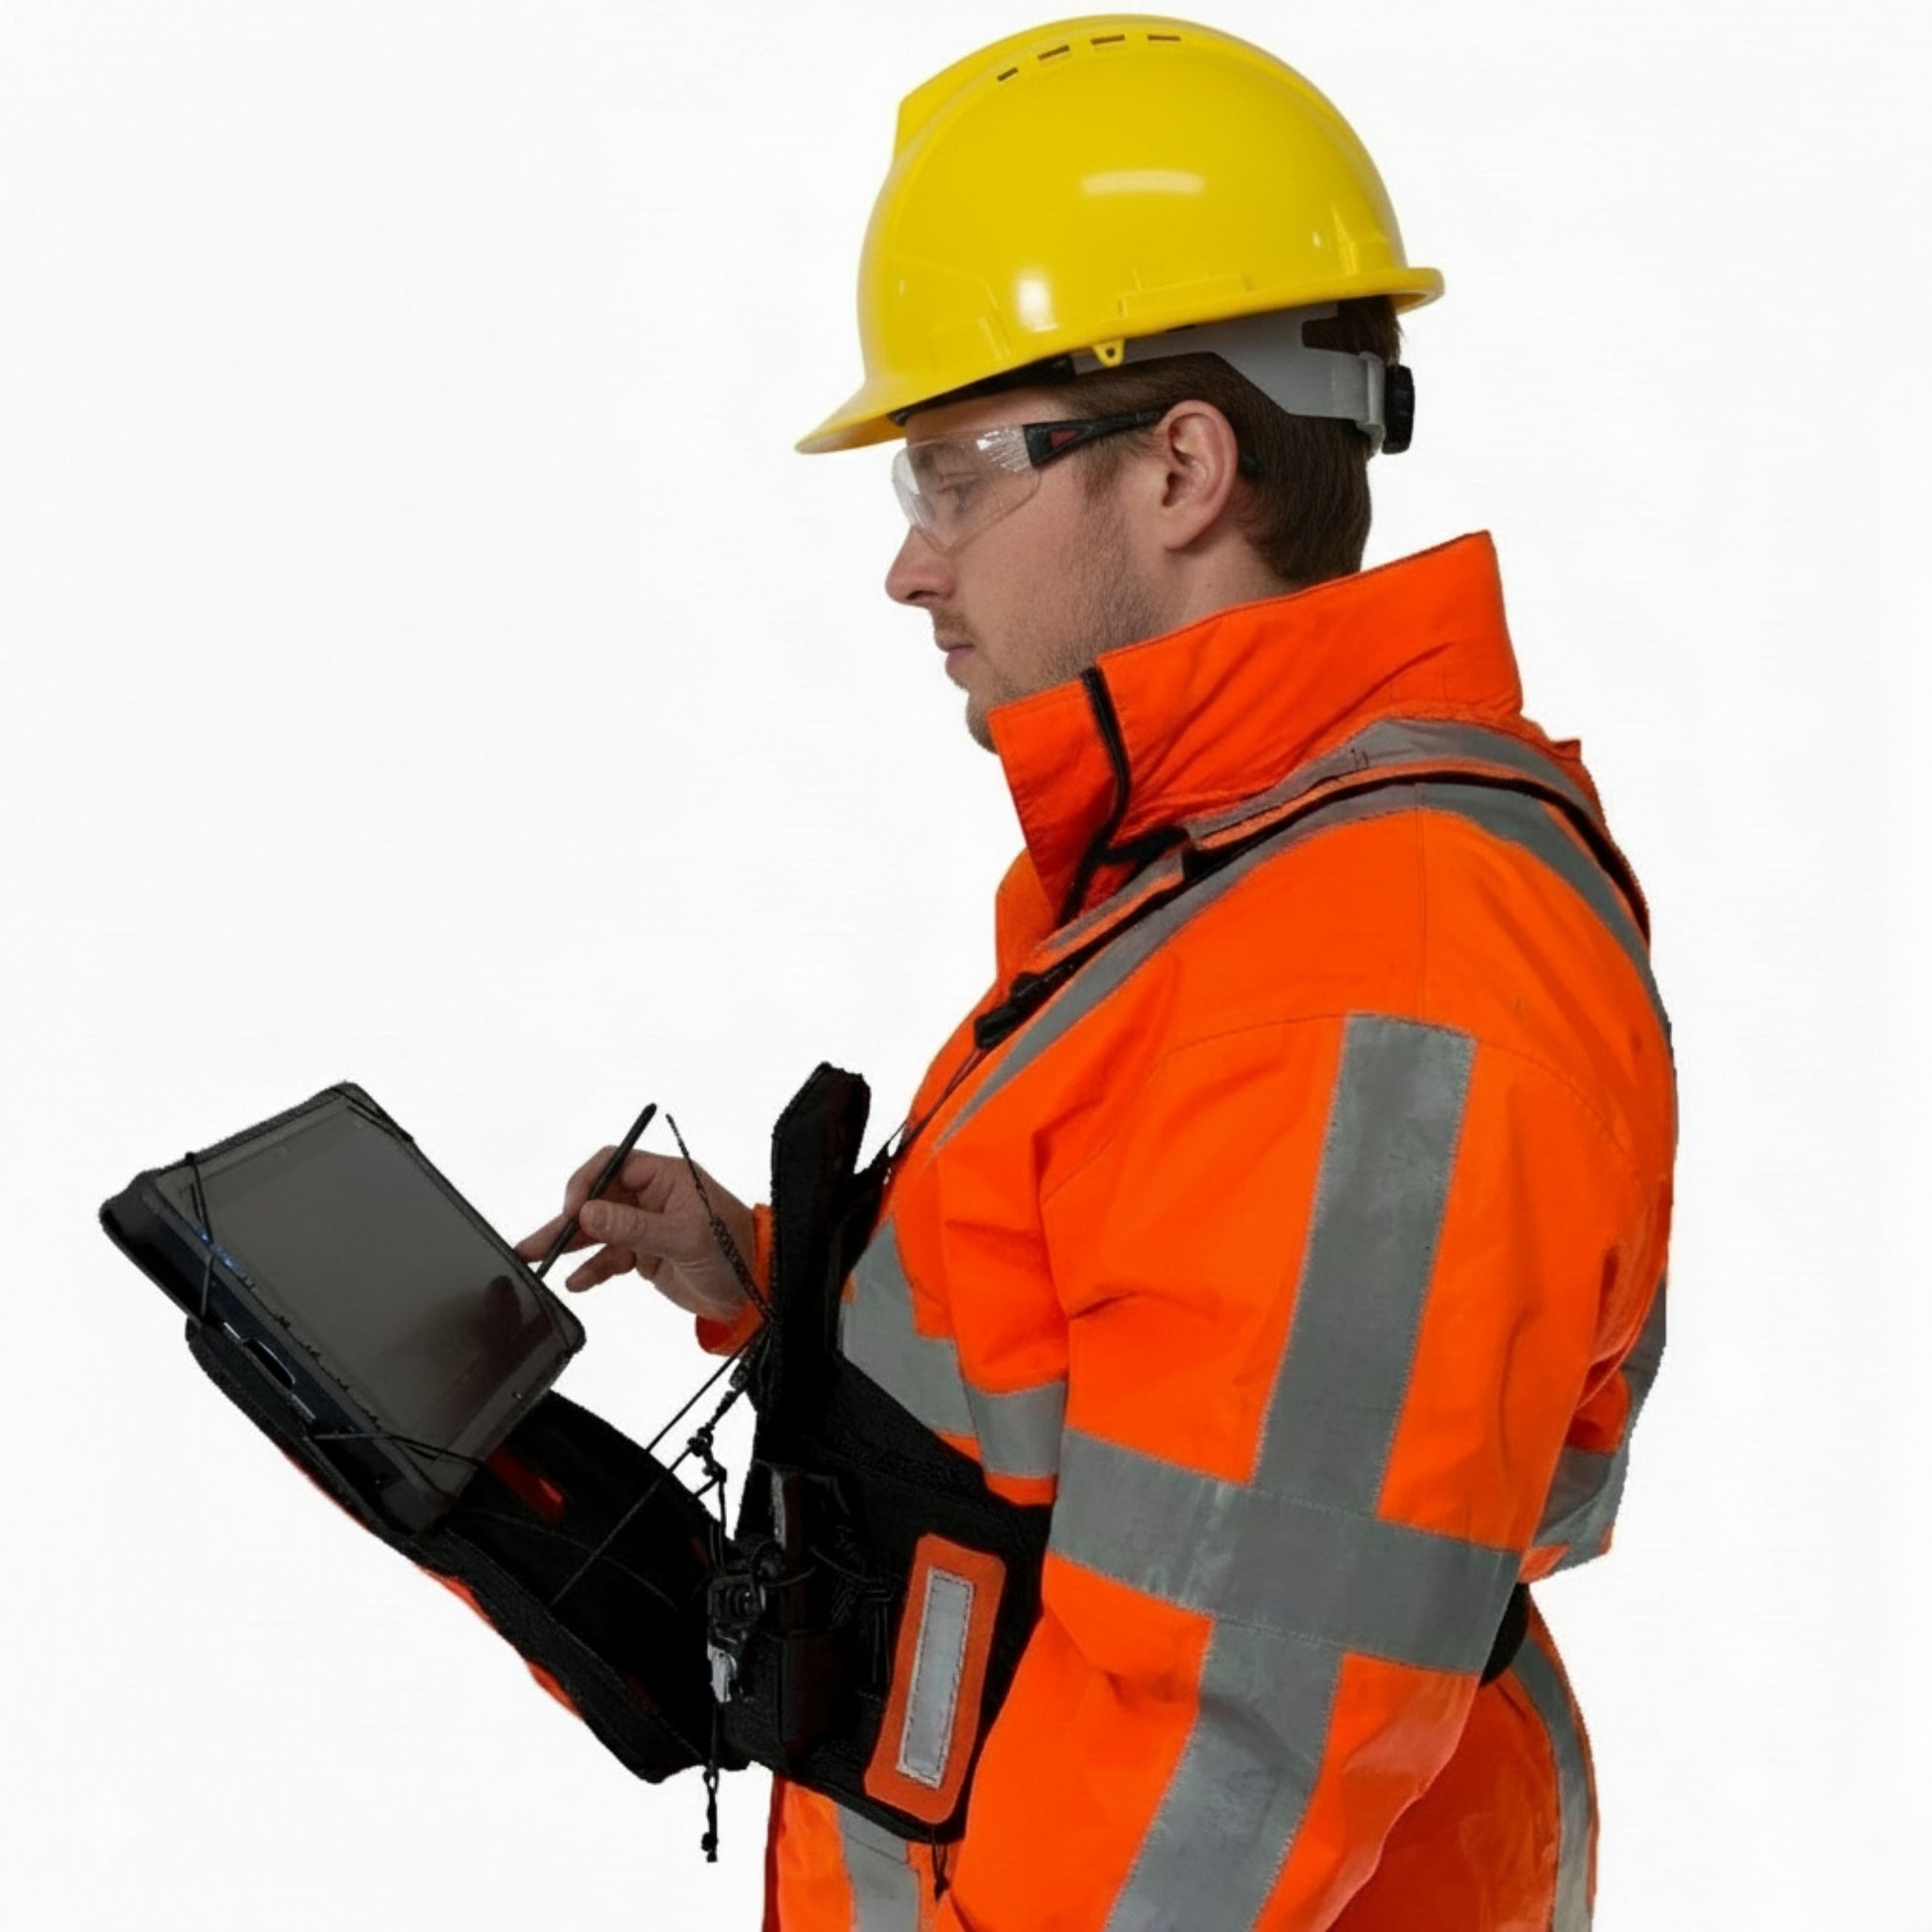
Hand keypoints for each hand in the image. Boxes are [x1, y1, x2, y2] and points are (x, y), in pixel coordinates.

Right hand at [514, 1145, 756, 1323]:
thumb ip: (635, 1226)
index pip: (613, 1164)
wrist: (756, 1295)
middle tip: (537, 1242)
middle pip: (597, 1198)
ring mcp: (647, 1226)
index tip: (572, 1210)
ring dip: (569, 1244)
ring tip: (535, 1259)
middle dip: (566, 1218)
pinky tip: (577, 1281)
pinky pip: (609, 1257)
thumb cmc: (736, 1254)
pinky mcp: (646, 1255)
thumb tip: (589, 1213)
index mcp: (668, 1177)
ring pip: (598, 1229)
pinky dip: (592, 1268)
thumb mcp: (686, 1238)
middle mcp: (654, 1197)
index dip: (587, 1183)